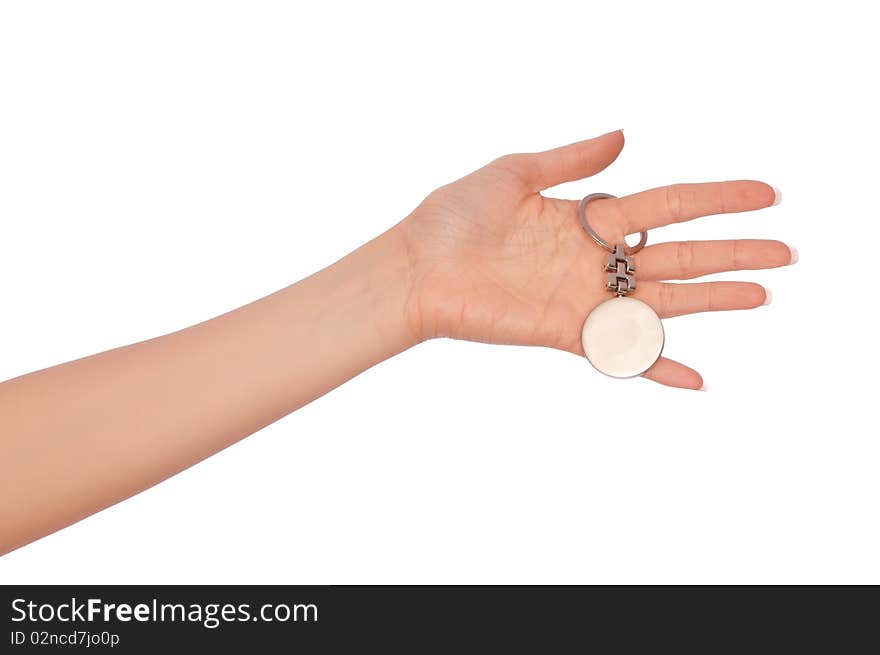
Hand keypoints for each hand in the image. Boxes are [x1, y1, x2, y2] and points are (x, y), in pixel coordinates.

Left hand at [397, 130, 792, 388]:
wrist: (414, 267)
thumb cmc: (452, 217)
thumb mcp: (513, 172)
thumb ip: (570, 160)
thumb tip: (624, 134)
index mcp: (588, 217)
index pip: (668, 203)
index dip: (717, 198)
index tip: (764, 193)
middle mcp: (595, 258)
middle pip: (680, 253)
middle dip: (733, 251)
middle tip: (785, 251)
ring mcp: (583, 297)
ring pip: (663, 300)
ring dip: (713, 299)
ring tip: (762, 295)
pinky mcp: (563, 331)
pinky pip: (619, 351)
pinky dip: (656, 366)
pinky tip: (697, 379)